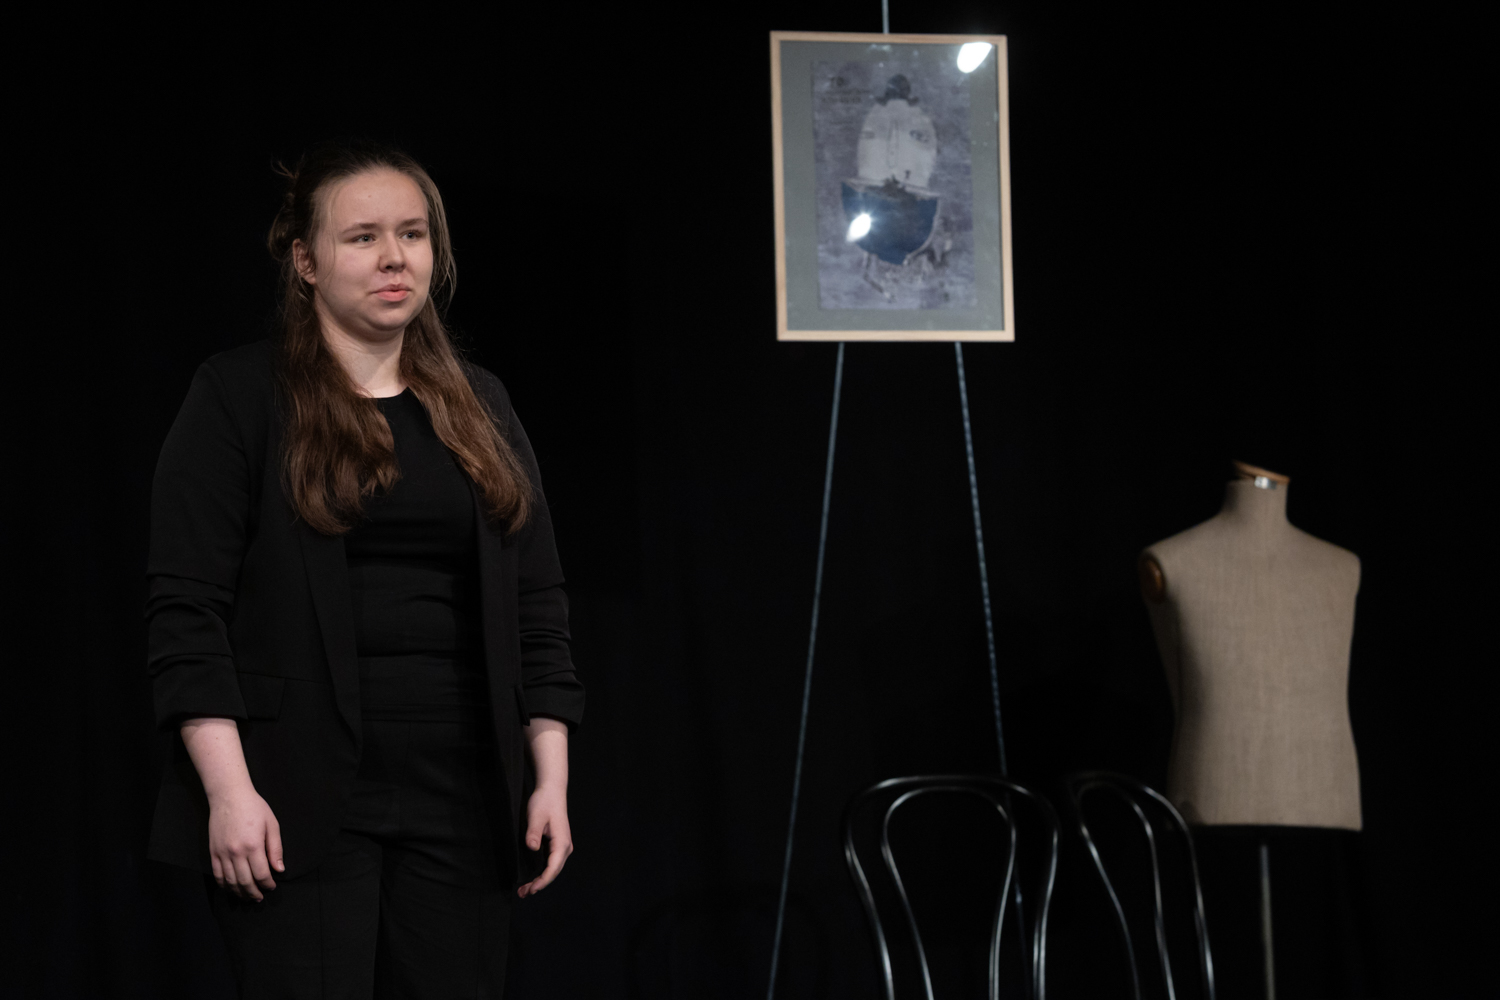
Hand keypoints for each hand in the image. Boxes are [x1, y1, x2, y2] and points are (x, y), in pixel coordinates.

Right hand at [207, 787, 283, 901]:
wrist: (229, 796)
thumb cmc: (254, 807)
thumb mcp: (272, 824)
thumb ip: (276, 848)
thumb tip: (279, 869)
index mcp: (254, 845)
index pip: (262, 874)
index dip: (268, 884)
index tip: (272, 886)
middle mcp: (236, 852)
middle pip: (245, 882)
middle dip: (254, 893)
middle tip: (260, 897)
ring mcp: (222, 854)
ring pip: (230, 882)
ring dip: (239, 893)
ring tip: (248, 897)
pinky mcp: (213, 852)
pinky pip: (217, 875)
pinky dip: (224, 885)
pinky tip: (231, 889)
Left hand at [517, 784, 571, 897]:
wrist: (551, 791)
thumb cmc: (544, 802)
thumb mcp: (536, 816)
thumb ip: (534, 832)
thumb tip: (532, 847)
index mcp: (562, 842)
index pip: (553, 867)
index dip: (542, 881)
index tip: (531, 889)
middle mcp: (564, 847)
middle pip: (553, 872)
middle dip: (539, 884)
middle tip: (523, 893)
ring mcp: (561, 847)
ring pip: (552, 869)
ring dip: (540, 880)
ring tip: (525, 890)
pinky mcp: (556, 845)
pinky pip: (550, 863)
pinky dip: (541, 873)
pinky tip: (532, 878)